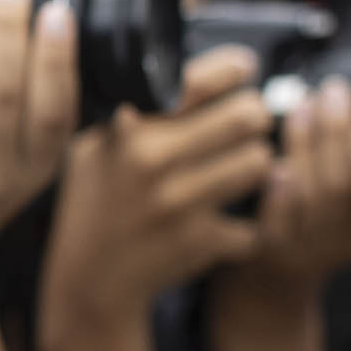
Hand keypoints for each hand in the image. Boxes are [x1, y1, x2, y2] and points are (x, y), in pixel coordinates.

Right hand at [36, 48, 273, 350]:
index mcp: (131, 128)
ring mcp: (181, 203)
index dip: (235, 69)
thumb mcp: (93, 146)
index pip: (203, 78)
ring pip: (261, 163)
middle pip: (249, 115)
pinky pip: (254, 221)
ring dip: (254, 166)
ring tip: (236, 171)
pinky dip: (245, 226)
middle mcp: (156, 160)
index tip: (243, 70)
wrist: (89, 282)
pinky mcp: (202, 241)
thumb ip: (135, 111)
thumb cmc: (93, 205)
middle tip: (245, 124)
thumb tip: (194, 74)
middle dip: (254, 117)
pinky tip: (224, 222)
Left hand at [218, 80, 350, 304]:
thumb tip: (342, 98)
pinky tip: (274, 161)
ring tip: (302, 106)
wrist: (277, 272)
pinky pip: (274, 219)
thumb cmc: (318, 215)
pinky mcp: (267, 248)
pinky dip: (277, 190)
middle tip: (332, 93)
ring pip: (307, 196)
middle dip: (336, 133)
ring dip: (305, 144)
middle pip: (340, 187)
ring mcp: (303, 247)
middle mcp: (342, 241)